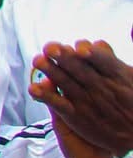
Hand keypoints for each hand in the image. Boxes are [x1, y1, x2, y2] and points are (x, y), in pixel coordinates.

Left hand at [30, 39, 132, 157]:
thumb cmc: (129, 97)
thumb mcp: (129, 76)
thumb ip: (109, 58)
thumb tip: (96, 42)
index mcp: (116, 75)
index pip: (103, 61)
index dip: (92, 54)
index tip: (80, 48)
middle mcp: (100, 87)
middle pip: (80, 69)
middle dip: (64, 58)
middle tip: (50, 48)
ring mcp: (86, 101)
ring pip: (66, 83)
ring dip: (50, 71)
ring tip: (38, 61)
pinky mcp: (75, 114)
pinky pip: (58, 104)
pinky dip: (46, 96)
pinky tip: (34, 89)